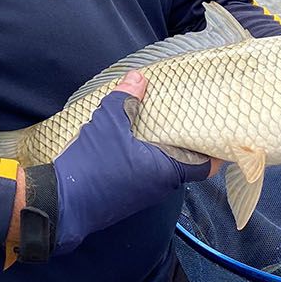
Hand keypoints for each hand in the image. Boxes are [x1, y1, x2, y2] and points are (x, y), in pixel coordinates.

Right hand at [10, 71, 211, 261]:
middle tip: (187, 122)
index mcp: (166, 170)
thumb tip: (139, 78)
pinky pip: (145, 178)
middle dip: (188, 145)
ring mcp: (143, 196)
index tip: (219, 134)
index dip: (216, 151)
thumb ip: (126, 99)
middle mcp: (160, 187)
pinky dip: (146, 162)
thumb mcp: (108, 124)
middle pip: (186, 165)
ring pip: (164, 172)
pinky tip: (134, 146)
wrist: (61, 204)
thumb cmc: (92, 164)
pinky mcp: (126, 199)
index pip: (206, 165)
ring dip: (165, 154)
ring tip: (161, 128)